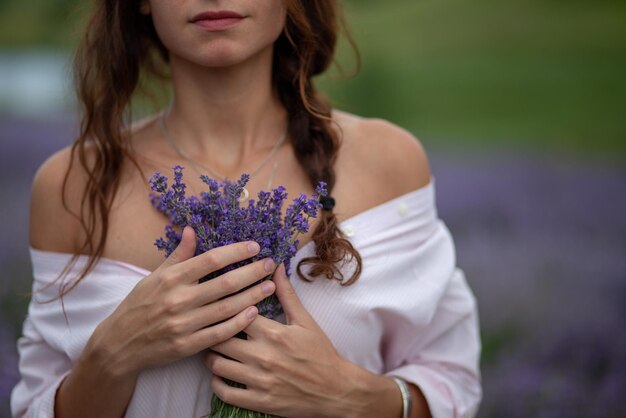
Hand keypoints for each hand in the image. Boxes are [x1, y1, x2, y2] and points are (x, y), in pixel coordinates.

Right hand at [84, 226, 276, 378]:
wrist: (119, 345)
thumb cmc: (139, 306)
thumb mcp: (155, 276)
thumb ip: (178, 255)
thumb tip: (192, 230)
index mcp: (171, 278)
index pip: (211, 260)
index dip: (236, 252)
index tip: (255, 247)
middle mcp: (178, 299)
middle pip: (225, 283)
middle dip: (252, 272)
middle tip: (270, 264)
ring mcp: (184, 324)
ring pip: (227, 307)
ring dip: (253, 295)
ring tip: (270, 285)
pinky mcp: (187, 346)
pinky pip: (220, 333)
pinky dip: (239, 322)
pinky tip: (254, 312)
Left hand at [205, 264, 364, 417]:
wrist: (336, 390)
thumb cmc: (321, 353)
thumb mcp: (305, 321)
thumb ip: (287, 294)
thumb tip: (275, 267)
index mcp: (273, 333)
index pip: (236, 314)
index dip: (226, 308)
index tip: (223, 306)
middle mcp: (263, 356)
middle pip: (221, 339)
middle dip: (213, 332)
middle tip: (212, 328)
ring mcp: (260, 380)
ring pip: (218, 365)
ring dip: (211, 357)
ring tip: (214, 350)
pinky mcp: (259, 401)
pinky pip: (225, 393)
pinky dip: (217, 384)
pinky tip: (219, 376)